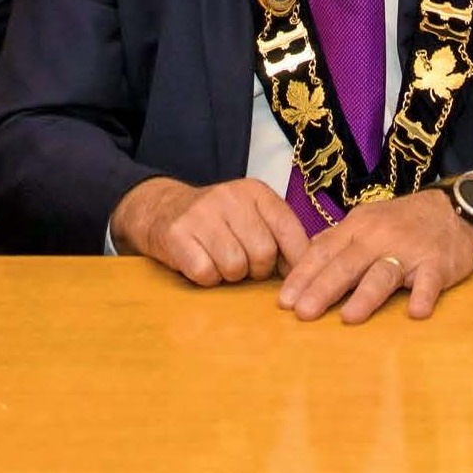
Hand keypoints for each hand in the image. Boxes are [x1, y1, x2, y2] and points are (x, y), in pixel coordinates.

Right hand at [111, 176, 308, 287]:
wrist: (162, 209)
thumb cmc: (218, 221)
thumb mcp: (251, 216)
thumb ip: (280, 235)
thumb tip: (310, 269)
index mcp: (256, 192)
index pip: (289, 228)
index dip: (297, 260)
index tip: (297, 280)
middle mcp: (230, 197)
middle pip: (263, 253)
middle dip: (257, 270)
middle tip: (244, 265)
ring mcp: (202, 214)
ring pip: (235, 267)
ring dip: (230, 276)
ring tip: (220, 262)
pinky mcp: (177, 235)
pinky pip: (206, 274)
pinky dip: (207, 278)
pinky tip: (201, 264)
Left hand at [278, 185, 472, 323]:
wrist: (453, 209)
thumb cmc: (402, 222)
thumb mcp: (365, 221)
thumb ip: (336, 240)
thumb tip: (302, 257)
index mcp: (357, 227)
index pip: (324, 251)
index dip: (303, 275)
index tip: (283, 301)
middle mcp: (379, 237)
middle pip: (347, 264)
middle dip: (323, 288)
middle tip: (302, 313)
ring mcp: (409, 250)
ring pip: (383, 272)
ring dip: (366, 295)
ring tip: (348, 318)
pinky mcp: (438, 263)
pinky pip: (429, 280)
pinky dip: (423, 295)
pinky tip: (416, 312)